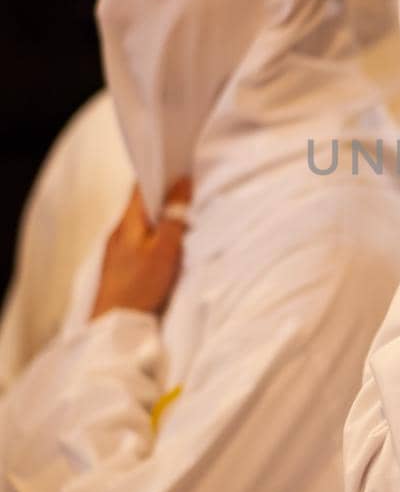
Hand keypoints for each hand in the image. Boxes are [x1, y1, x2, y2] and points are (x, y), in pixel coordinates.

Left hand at [91, 178, 190, 319]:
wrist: (115, 326)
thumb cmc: (140, 287)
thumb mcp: (165, 250)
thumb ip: (174, 217)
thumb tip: (182, 184)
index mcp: (128, 221)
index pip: (141, 185)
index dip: (160, 171)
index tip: (181, 165)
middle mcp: (119, 230)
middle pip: (143, 202)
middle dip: (165, 194)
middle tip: (191, 190)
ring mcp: (118, 248)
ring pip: (143, 221)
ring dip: (162, 215)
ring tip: (185, 215)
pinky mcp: (122, 264)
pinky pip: (142, 238)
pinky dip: (158, 234)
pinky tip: (171, 243)